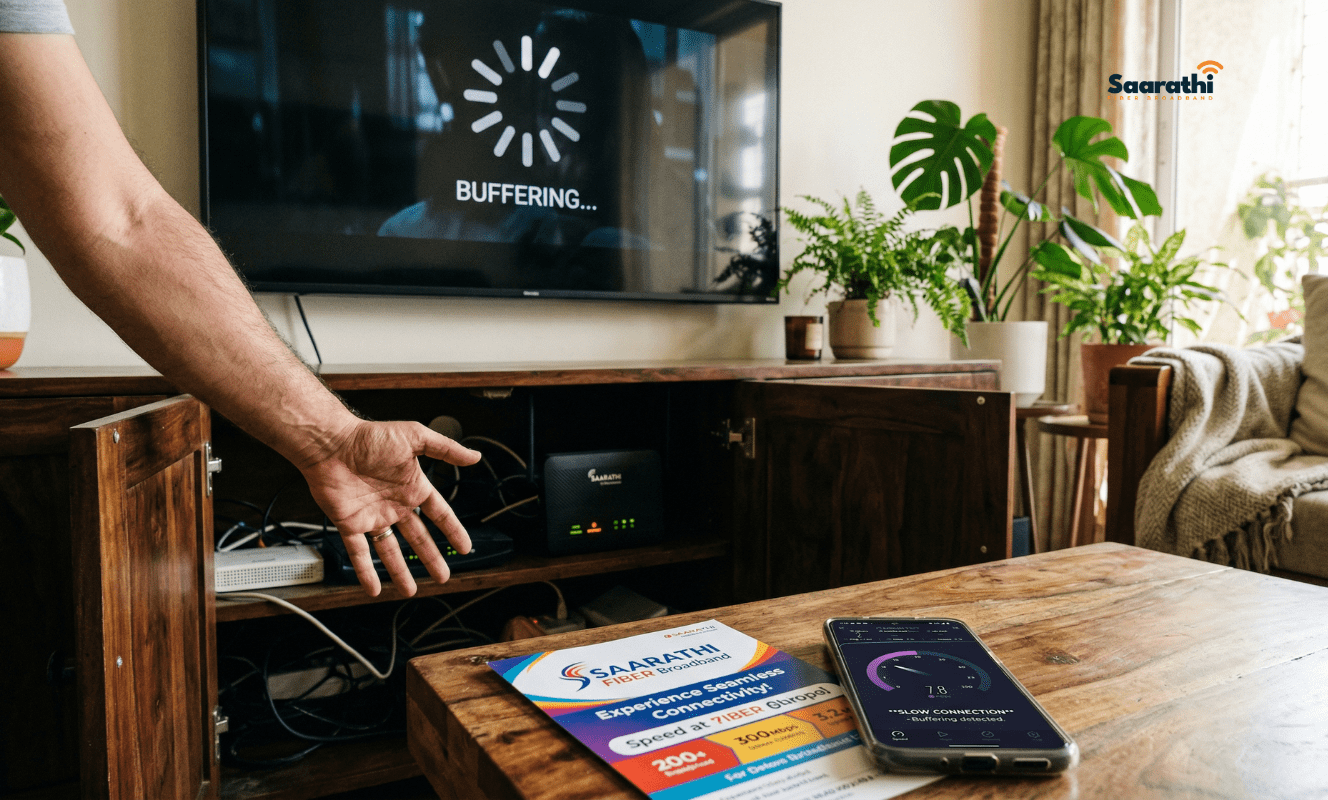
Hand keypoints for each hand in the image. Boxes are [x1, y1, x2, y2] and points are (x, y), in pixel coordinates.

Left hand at [296, 418, 480, 595]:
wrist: (331, 443)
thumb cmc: (370, 436)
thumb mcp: (416, 437)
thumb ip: (446, 449)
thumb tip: (475, 457)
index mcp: (412, 487)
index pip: (439, 514)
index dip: (452, 531)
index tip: (465, 547)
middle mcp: (394, 505)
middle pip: (417, 538)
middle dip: (430, 558)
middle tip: (442, 577)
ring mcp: (372, 516)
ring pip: (390, 551)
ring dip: (400, 571)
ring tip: (410, 590)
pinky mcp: (349, 524)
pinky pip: (359, 553)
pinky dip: (366, 571)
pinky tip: (374, 588)